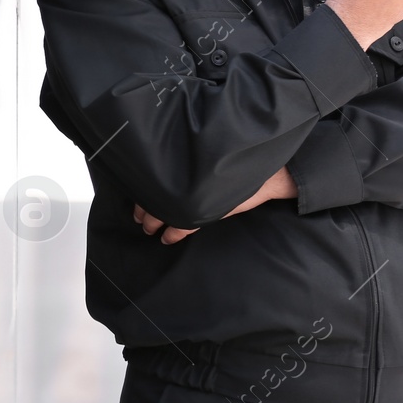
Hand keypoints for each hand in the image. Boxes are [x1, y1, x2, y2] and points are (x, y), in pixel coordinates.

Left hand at [133, 167, 298, 243]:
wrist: (266, 173)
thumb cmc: (235, 164)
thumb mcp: (209, 163)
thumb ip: (190, 167)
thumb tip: (167, 172)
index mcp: (186, 168)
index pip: (156, 180)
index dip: (143, 191)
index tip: (137, 201)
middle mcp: (189, 181)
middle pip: (157, 195)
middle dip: (145, 209)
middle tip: (138, 218)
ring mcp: (198, 196)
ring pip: (167, 210)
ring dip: (155, 219)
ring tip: (148, 227)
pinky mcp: (210, 210)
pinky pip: (185, 225)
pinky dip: (174, 233)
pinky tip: (168, 239)